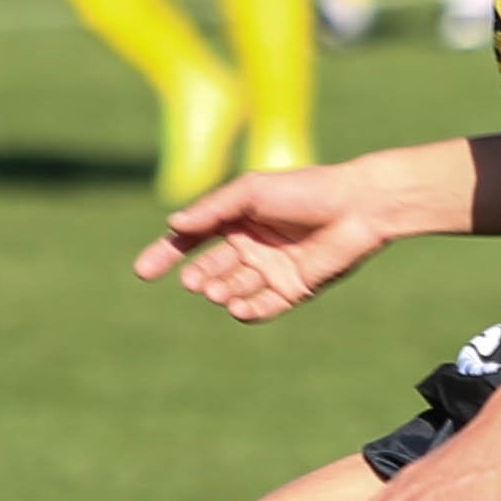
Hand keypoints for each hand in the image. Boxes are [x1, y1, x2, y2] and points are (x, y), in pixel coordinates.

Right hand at [135, 164, 394, 320]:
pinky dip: (247, 311)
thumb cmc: (304, 190)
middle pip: (210, 269)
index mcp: (236, 218)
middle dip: (200, 278)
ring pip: (233, 290)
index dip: (165, 254)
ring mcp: (271, 269)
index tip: (142, 272)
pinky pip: (262, 307)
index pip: (191, 239)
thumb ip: (213, 208)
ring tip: (218, 291)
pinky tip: (237, 308)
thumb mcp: (251, 191)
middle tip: (197, 282)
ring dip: (221, 293)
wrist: (357, 207)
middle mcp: (250, 245)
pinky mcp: (293, 289)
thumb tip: (174, 223)